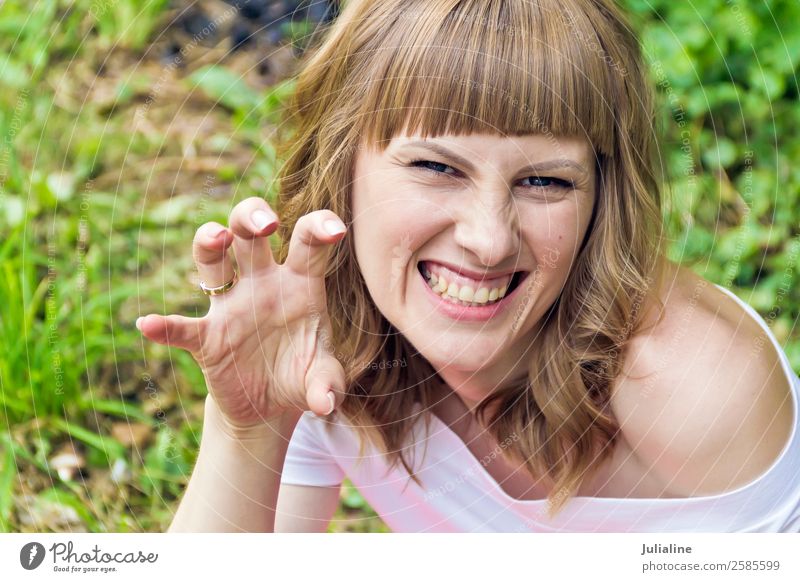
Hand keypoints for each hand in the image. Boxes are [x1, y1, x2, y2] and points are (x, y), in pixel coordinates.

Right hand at [137, 197, 347, 429]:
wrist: (271, 407)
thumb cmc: (302, 375)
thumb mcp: (322, 379)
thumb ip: (329, 384)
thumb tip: (326, 403)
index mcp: (299, 284)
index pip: (307, 242)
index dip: (319, 226)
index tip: (335, 231)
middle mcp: (262, 284)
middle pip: (249, 232)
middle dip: (253, 216)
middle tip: (267, 225)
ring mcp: (231, 307)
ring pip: (212, 259)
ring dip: (209, 241)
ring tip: (217, 237)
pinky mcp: (207, 337)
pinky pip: (182, 327)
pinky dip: (165, 326)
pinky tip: (149, 324)